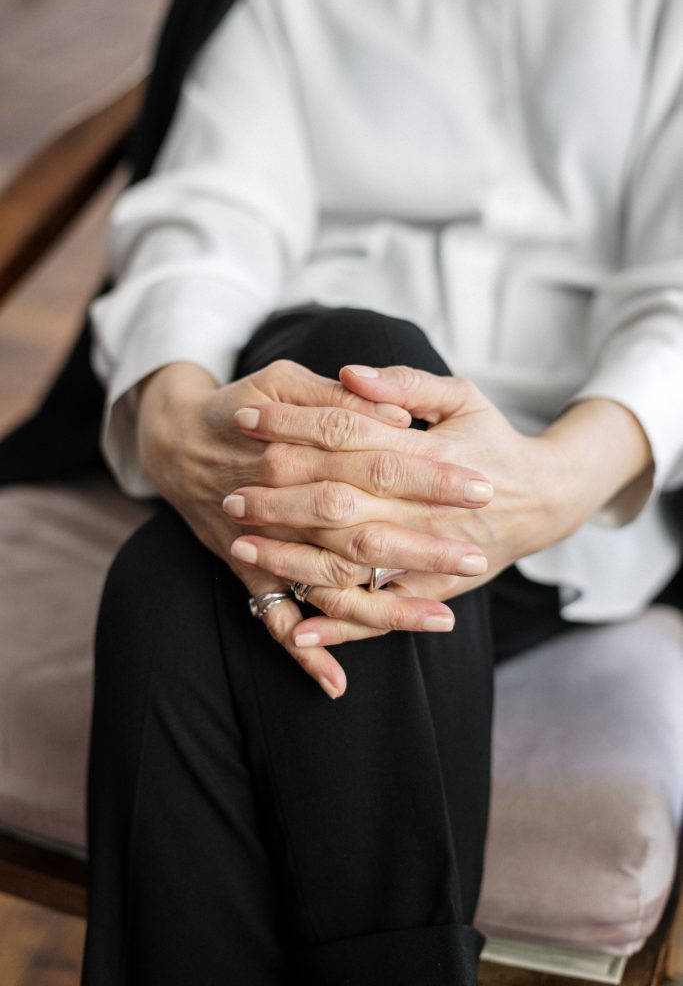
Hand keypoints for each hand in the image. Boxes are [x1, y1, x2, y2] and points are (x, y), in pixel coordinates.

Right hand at [137, 360, 489, 696]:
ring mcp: (265, 544)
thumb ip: (338, 398)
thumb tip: (398, 418)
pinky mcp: (248, 571)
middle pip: (361, 530)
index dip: (429, 475)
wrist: (173, 440)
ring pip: (330, 582)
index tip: (479, 485)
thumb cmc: (242, 405)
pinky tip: (337, 682)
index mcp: (298, 448)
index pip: (376, 462)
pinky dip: (304, 650)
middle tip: (475, 557)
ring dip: (384, 605)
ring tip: (441, 619)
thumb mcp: (283, 379)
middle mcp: (283, 501)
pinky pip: (274, 617)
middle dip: (421, 548)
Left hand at [224, 366, 572, 647]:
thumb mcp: (464, 397)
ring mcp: (430, 555)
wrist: (545, 501)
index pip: (347, 436)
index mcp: (431, 454)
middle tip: (230, 493)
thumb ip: (408, 385)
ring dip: (294, 558)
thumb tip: (351, 374)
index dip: (293, 426)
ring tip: (243, 545)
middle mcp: (427, 509)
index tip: (246, 417)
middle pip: (340, 504)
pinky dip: (342, 623)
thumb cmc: (494, 441)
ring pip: (352, 562)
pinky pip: (382, 611)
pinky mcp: (433, 589)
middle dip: (280, 500)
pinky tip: (298, 625)